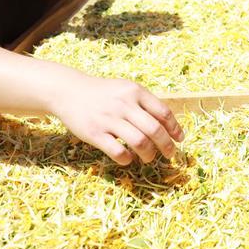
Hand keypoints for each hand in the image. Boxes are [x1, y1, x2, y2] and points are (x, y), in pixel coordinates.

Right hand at [51, 75, 183, 165]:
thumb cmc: (103, 93)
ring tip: (149, 157)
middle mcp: (124, 104)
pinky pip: (118, 151)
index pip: (163, 112)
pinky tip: (128, 158)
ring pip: (140, 142)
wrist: (69, 91)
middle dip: (167, 145)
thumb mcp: (125, 90)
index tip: (179, 139)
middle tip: (170, 154)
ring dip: (149, 154)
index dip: (174, 128)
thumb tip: (168, 124)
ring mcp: (109, 119)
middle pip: (154, 130)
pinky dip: (127, 159)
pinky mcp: (95, 133)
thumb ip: (145, 104)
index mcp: (135, 92)